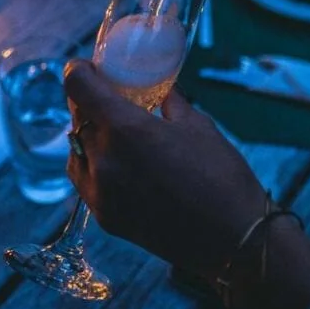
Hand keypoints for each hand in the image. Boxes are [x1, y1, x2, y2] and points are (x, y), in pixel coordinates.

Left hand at [64, 58, 265, 276]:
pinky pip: (83, 178)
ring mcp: (99, 191)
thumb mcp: (197, 125)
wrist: (234, 241)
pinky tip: (114, 161)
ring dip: (88, 133)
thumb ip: (167, 102)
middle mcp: (103, 158)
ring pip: (75, 148)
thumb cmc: (222, 176)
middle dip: (87, 101)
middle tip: (105, 96)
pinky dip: (91, 163)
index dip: (77, 70)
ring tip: (113, 131)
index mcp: (125, 128)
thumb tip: (158, 87)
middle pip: (76, 116)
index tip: (85, 67)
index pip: (77, 86)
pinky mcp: (104, 216)